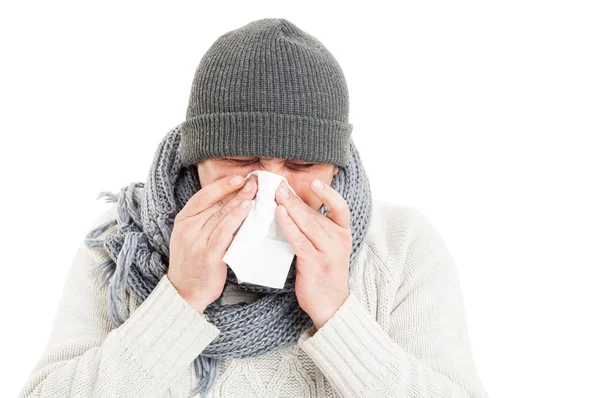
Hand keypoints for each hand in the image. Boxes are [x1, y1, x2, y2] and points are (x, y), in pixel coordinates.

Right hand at [168, 173, 257, 313]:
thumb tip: (230, 201)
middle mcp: (187, 228)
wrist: (185, 293)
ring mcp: (197, 241)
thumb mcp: (192, 237)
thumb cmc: (193, 264)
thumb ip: (206, 220)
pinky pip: (225, 231)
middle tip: (254, 180)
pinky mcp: (208, 254)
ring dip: (240, 200)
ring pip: (221, 215)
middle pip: (215, 203)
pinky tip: (247, 209)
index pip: (203, 196)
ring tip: (255, 190)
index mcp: (182, 220)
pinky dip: (237, 218)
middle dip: (236, 190)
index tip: (238, 177)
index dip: (221, 185)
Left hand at [274, 178, 351, 329]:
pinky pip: (298, 238)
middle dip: (296, 198)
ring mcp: (327, 251)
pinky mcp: (314, 262)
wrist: (330, 304)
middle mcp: (339, 240)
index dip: (328, 193)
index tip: (314, 182)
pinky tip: (278, 214)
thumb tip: (294, 207)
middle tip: (280, 185)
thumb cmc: (325, 273)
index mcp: (343, 234)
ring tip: (276, 194)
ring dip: (289, 207)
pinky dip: (287, 224)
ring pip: (307, 223)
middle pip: (316, 213)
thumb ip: (317, 229)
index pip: (340, 207)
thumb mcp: (328, 248)